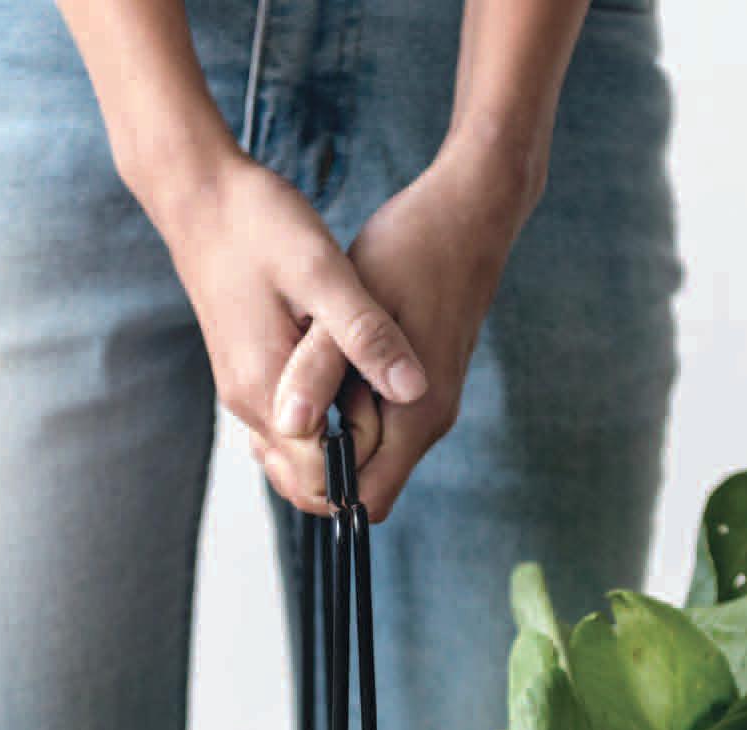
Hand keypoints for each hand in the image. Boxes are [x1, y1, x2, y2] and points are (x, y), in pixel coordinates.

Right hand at [136, 150, 426, 514]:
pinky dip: (323, 424)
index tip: (401, 422)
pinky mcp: (248, 373)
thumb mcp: (324, 272)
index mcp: (267, 390)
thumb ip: (366, 335)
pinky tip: (352, 384)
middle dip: (355, 468)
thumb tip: (415, 390)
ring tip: (379, 398)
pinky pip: (288, 426)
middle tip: (397, 416)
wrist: (200, 196)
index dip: (367, 467)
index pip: (319, 480)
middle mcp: (249, 403)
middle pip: (304, 482)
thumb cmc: (259, 225)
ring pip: (295, 458)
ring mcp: (244, 391)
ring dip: (339, 447)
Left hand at [273, 138, 543, 518]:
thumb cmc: (412, 248)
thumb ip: (320, 369)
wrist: (469, 211)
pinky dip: (339, 406)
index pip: (363, 501)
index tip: (278, 439)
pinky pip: (372, 422)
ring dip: (325, 430)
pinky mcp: (419, 385)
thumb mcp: (352, 302)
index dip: (314, 486)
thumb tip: (290, 426)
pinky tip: (315, 365)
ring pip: (364, 452)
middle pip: (360, 483)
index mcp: (416, 415)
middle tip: (277, 404)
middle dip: (313, 459)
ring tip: (293, 380)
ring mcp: (427, 406)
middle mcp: (428, 422)